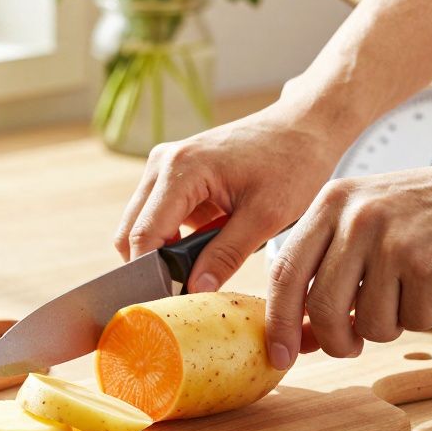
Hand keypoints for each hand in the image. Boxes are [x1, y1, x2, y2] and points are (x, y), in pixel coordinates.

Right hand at [115, 102, 345, 291]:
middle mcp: (161, 164)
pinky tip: (201, 248)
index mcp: (180, 169)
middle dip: (151, 265)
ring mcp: (162, 167)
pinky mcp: (170, 175)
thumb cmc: (291, 164)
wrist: (301, 128)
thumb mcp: (266, 216)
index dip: (150, 274)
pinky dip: (168, 239)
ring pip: (137, 226)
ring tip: (198, 268)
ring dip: (160, 252)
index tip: (168, 302)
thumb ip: (226, 254)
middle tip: (182, 293)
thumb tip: (194, 289)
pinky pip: (154, 217)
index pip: (143, 235)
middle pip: (130, 232)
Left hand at [265, 151, 431, 368]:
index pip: (284, 272)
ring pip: (367, 323)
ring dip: (388, 327)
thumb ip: (331, 264)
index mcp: (332, 202)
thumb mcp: (369, 217)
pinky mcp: (429, 263)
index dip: (278, 321)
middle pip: (320, 308)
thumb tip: (300, 331)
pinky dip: (425, 316)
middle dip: (334, 341)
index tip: (278, 354)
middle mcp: (356, 216)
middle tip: (349, 346)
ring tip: (407, 295)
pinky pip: (413, 320)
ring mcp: (391, 239)